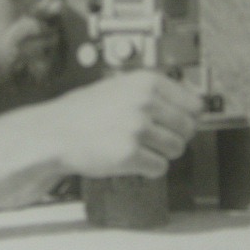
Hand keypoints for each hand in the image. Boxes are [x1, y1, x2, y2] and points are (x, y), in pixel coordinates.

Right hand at [36, 70, 203, 178]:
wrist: (54, 133)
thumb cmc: (84, 112)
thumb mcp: (120, 87)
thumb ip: (155, 94)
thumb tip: (193, 106)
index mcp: (146, 81)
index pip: (194, 103)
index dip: (187, 117)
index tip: (181, 122)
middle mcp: (144, 102)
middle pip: (188, 128)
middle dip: (175, 137)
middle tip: (154, 138)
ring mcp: (137, 128)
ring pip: (177, 149)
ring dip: (161, 153)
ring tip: (139, 147)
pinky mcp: (130, 154)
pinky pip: (160, 168)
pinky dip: (148, 168)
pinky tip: (131, 159)